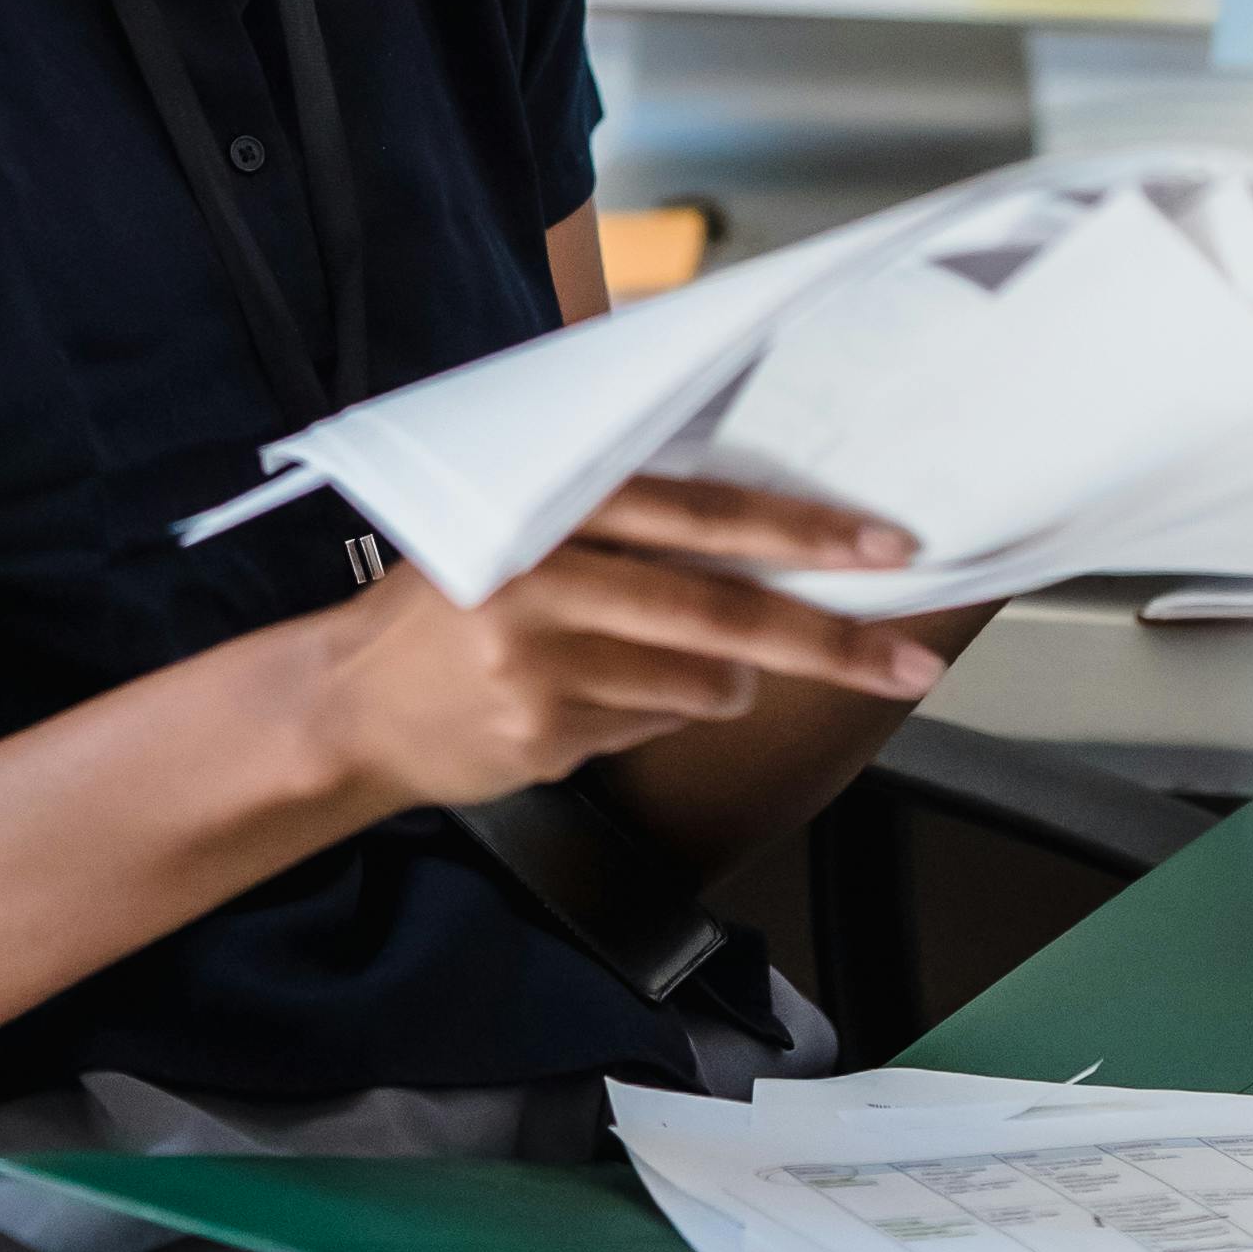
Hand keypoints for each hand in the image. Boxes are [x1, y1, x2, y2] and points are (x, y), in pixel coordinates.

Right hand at [300, 475, 945, 822]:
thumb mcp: (517, 529)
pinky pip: (650, 728)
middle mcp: (546, 584)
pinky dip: (656, 717)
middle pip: (720, 614)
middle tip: (906, 660)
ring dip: (727, 684)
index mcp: (549, 511)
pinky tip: (593, 702)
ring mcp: (543, 670)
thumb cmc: (449, 605)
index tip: (884, 548)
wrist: (345, 706)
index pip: (699, 516)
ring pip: (697, 684)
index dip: (798, 532)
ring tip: (690, 671)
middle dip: (827, 641)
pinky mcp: (543, 739)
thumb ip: (621, 525)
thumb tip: (761, 544)